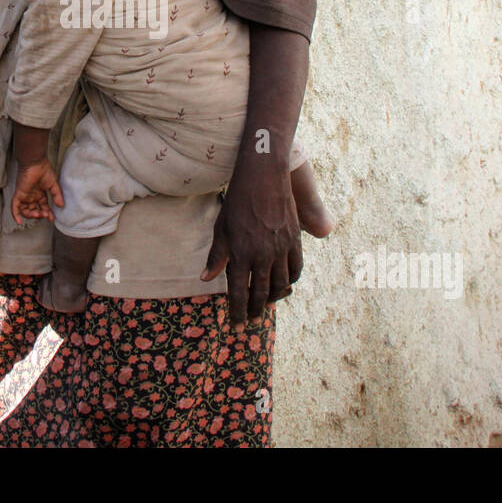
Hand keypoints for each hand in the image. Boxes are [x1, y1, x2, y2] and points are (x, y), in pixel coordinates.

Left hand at [11, 159, 64, 224]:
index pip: (43, 207)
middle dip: (39, 215)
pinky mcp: (19, 194)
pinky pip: (14, 206)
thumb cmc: (44, 170)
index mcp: (39, 194)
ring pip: (25, 210)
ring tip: (38, 215)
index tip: (52, 218)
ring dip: (31, 215)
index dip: (47, 213)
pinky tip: (19, 222)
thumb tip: (61, 205)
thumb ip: (57, 195)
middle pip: (34, 210)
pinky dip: (15, 215)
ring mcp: (25, 196)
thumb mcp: (53, 184)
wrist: (36, 163)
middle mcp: (31, 196)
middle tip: (45, 215)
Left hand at [202, 159, 301, 325]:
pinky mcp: (294, 241)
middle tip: (252, 320)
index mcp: (240, 254)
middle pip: (260, 293)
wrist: (263, 178)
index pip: (239, 293)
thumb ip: (216, 256)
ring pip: (280, 284)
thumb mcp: (221, 228)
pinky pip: (296, 269)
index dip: (238, 312)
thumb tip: (206, 279)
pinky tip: (284, 284)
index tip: (237, 324)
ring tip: (267, 304)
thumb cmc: (237, 202)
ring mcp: (280, 249)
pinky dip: (290, 281)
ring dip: (273, 298)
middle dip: (255, 310)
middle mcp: (262, 255)